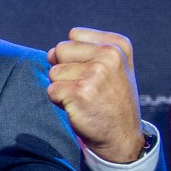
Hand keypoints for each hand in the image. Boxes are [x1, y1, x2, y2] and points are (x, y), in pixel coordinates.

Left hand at [47, 27, 143, 162]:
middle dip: (64, 69)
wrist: (120, 136)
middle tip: (84, 87)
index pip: (74, 35)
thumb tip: (50, 52)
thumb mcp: (112, 68)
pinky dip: (58, 101)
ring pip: (53, 72)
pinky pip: (51, 90)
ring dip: (61, 87)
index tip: (91, 72)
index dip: (73, 55)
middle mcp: (110, 55)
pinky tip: (78, 107)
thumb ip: (85, 51)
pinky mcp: (80, 92)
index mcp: (117, 45)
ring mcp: (95, 73)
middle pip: (59, 50)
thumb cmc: (110, 100)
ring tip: (83, 98)